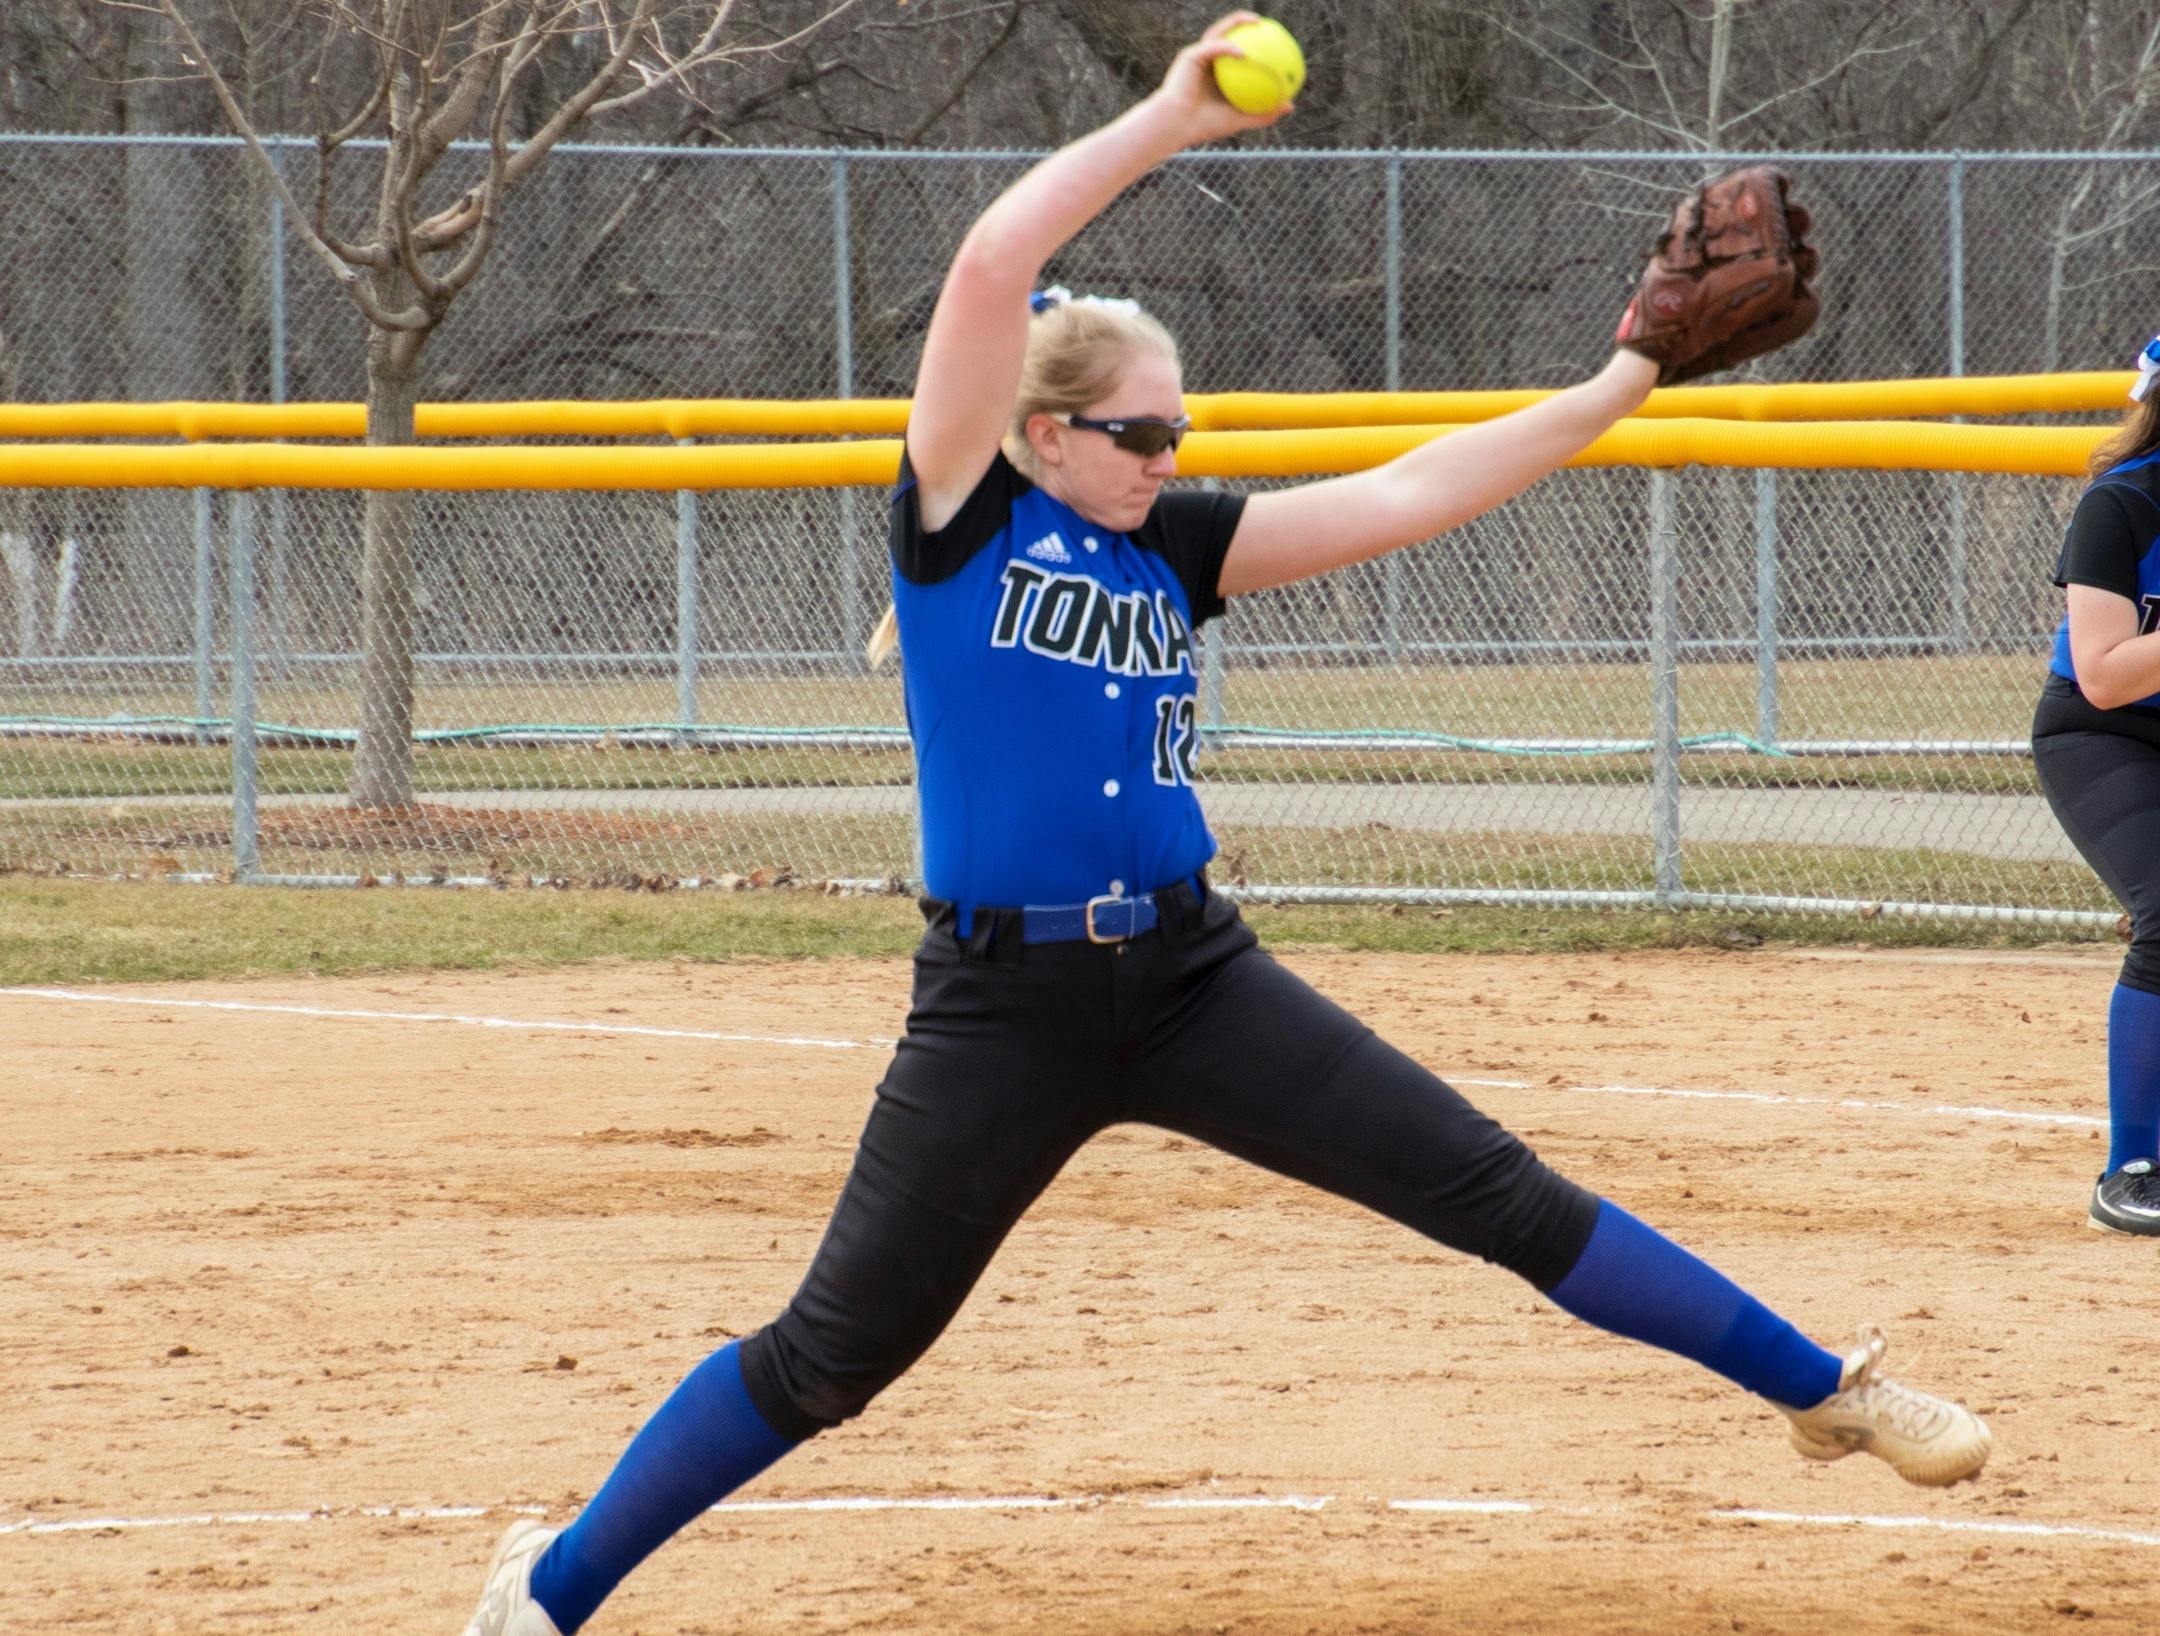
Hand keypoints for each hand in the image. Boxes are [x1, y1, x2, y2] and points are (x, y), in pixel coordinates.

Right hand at [1145, 12, 1294, 148]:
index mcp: (1217, 74)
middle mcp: (1207, 62)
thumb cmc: (1205, 125)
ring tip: (1256, 22)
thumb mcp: (1241, 119)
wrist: (1177, 126)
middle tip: (1266, 25)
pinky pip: (1212, 47)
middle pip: (1227, 35)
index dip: (1254, 44)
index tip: (1273, 43)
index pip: (1237, 52)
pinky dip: (1227, 48)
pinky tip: (1242, 52)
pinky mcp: (1190, 56)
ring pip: (1218, 32)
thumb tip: (1290, 105)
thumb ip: (1264, 112)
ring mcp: (1198, 56)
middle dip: (1245, 24)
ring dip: (1236, 22)